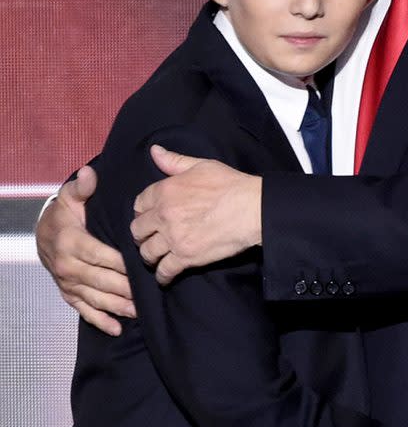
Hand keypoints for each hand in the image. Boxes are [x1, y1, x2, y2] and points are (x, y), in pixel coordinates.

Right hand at [36, 165, 134, 335]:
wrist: (43, 233)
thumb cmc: (65, 214)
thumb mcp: (71, 196)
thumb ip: (83, 187)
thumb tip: (90, 174)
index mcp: (71, 242)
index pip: (101, 256)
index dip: (122, 263)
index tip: (143, 266)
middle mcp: (68, 266)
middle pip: (101, 280)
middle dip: (125, 288)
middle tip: (148, 293)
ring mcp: (68, 283)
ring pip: (95, 298)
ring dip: (117, 307)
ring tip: (139, 312)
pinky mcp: (68, 293)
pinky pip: (83, 310)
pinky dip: (100, 321)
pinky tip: (117, 329)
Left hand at [131, 145, 262, 284]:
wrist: (252, 208)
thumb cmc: (230, 184)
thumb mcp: (201, 165)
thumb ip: (174, 161)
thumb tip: (154, 151)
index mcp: (164, 190)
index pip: (138, 204)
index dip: (142, 211)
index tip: (148, 216)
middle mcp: (163, 215)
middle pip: (137, 230)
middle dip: (142, 234)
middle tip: (150, 238)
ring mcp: (173, 237)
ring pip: (147, 252)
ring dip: (150, 255)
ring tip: (156, 257)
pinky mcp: (186, 257)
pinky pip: (164, 270)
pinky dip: (163, 275)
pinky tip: (165, 275)